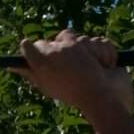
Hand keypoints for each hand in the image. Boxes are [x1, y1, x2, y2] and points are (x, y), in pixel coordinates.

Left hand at [17, 30, 131, 117]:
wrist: (107, 96)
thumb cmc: (76, 80)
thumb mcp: (46, 64)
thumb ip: (33, 51)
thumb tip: (26, 43)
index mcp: (47, 69)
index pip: (39, 46)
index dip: (44, 46)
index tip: (50, 54)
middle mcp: (64, 65)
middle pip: (65, 38)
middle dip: (74, 45)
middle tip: (77, 62)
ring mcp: (84, 62)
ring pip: (86, 38)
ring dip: (93, 50)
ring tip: (96, 66)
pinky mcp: (102, 59)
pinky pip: (103, 42)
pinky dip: (106, 53)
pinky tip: (106, 66)